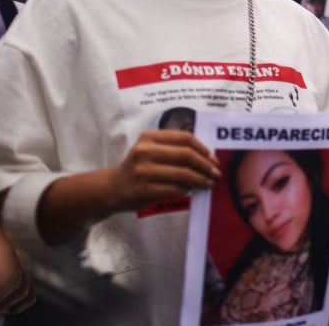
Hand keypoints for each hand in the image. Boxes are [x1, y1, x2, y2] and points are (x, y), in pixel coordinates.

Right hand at [105, 130, 219, 212]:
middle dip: (205, 165)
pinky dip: (187, 190)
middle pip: (186, 155)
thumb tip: (207, 156)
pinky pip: (174, 189)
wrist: (112, 188)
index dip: (203, 148)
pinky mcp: (144, 189)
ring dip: (200, 179)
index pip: (184, 138)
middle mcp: (145, 151)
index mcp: (149, 137)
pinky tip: (191, 190)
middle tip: (216, 173)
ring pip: (182, 174)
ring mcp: (143, 171)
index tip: (214, 159)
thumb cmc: (138, 167)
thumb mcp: (150, 149)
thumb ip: (173, 148)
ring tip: (209, 183)